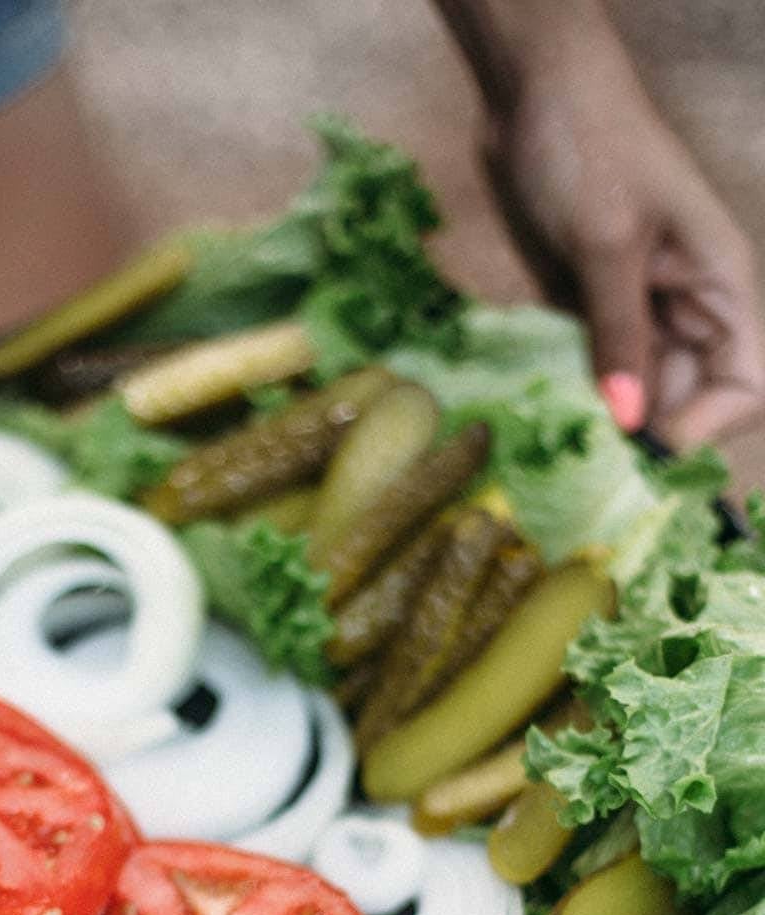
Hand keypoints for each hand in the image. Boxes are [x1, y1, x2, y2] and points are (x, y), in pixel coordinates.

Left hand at [484, 29, 764, 444]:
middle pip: (690, 402)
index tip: (643, 446)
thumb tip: (629, 422)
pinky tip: (544, 407)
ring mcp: (646, 312)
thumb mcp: (605, 241)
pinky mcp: (600, 313)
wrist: (538, 90)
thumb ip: (618, 331)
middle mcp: (693, 307)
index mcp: (723, 283)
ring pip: (640, 395)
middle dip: (643, 434)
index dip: (706, 426)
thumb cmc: (590, 144)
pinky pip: (601, 372)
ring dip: (603, 421)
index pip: (747, 383)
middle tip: (584, 458)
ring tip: (558, 436)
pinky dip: (577, 394)